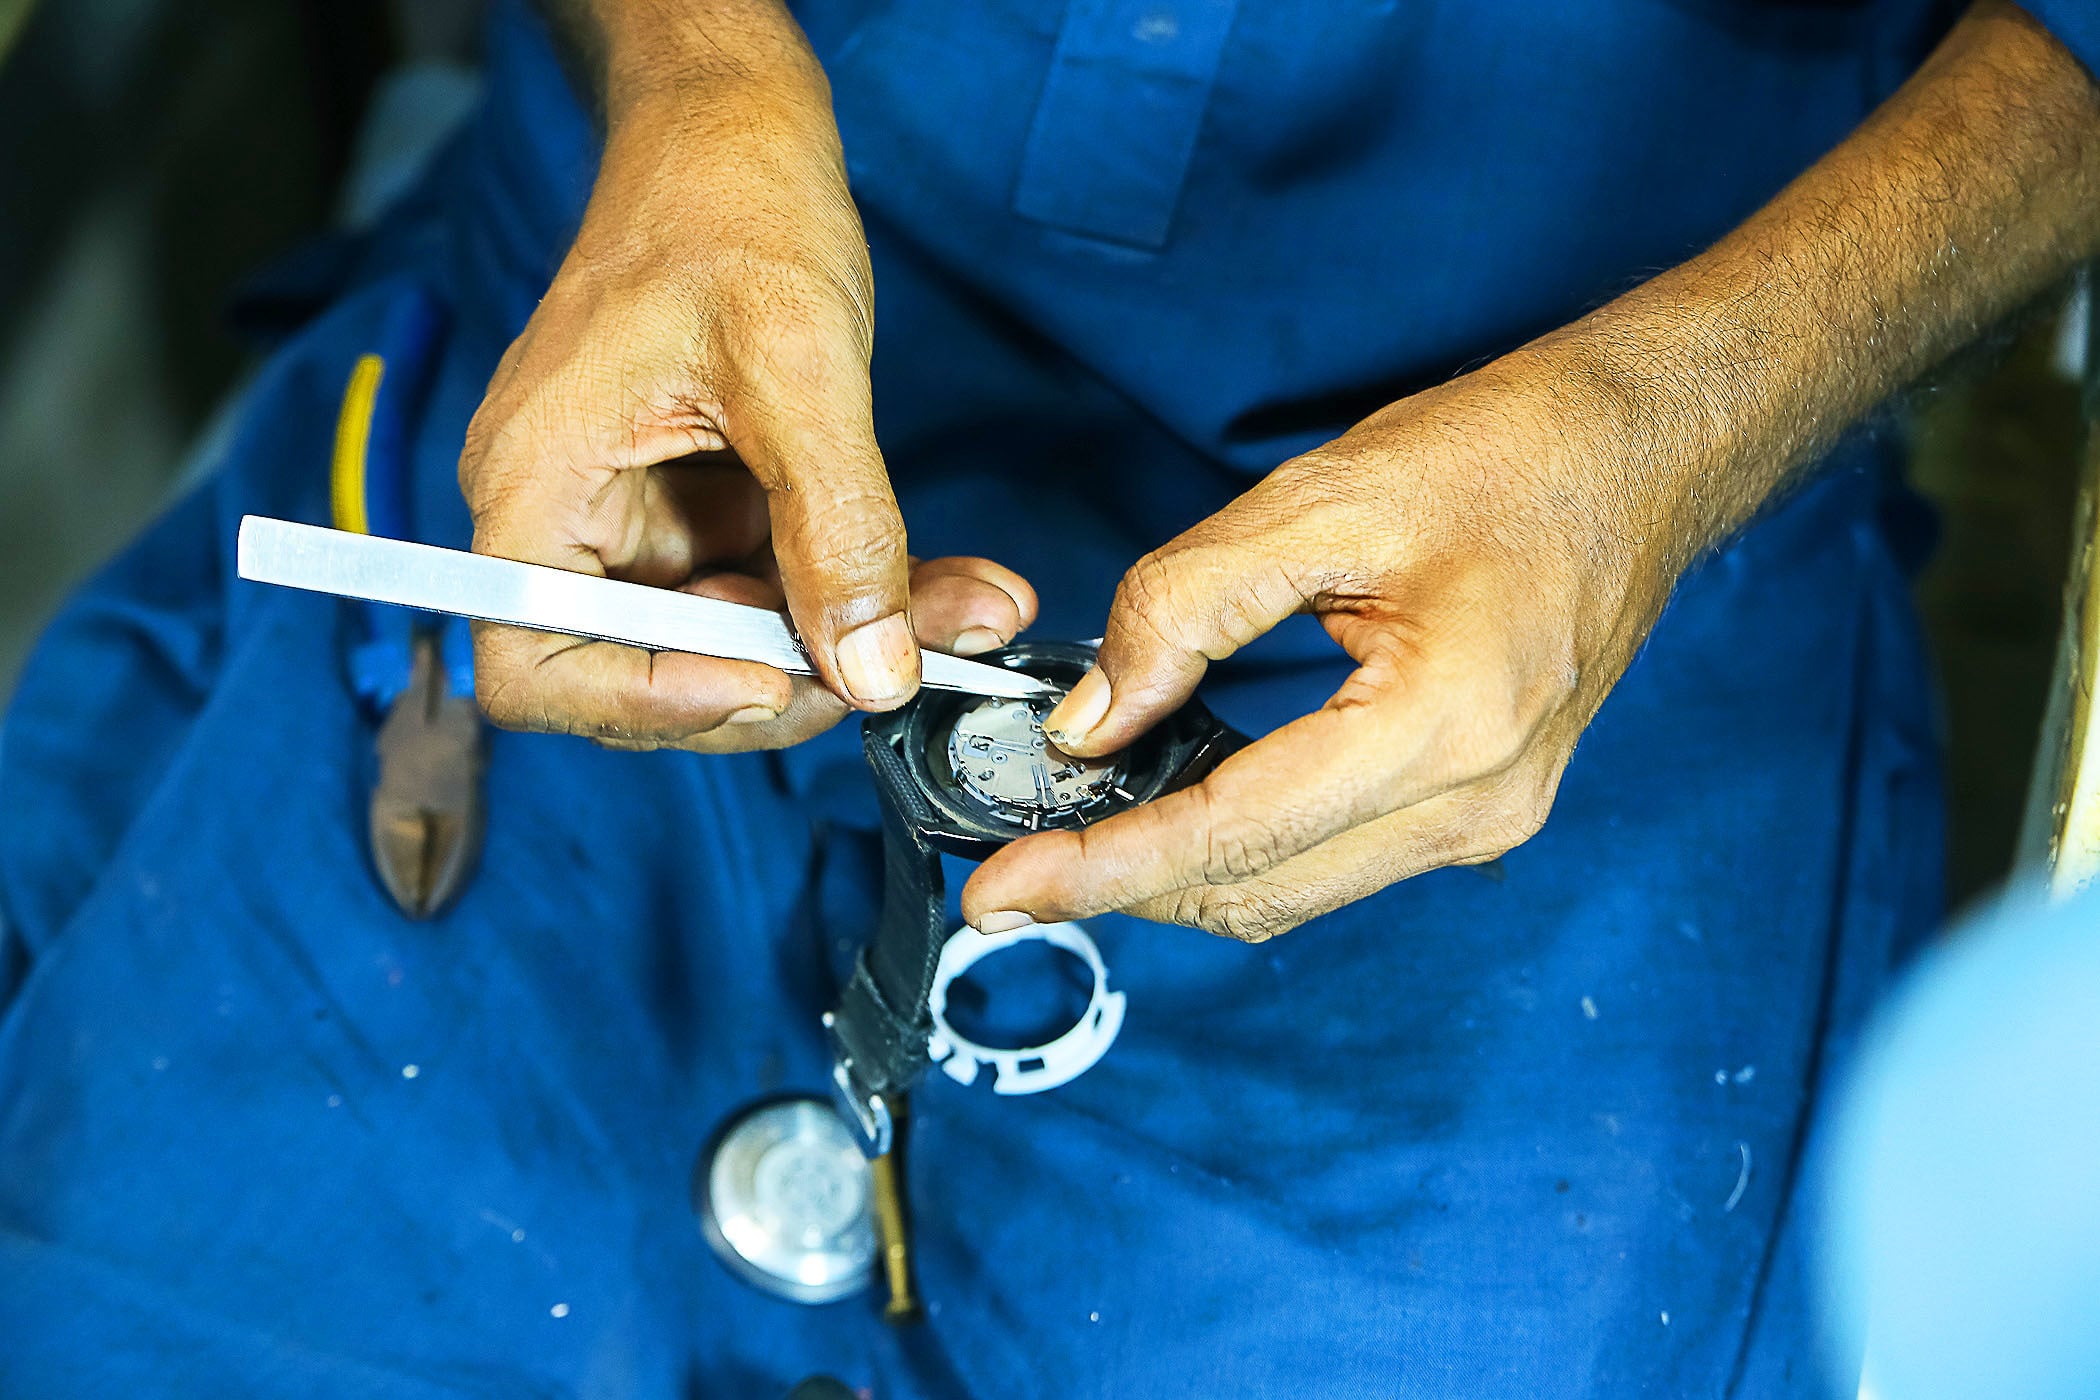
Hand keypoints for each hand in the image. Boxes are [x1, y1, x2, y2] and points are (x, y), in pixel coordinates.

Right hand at [459, 30, 1032, 750]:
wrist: (736, 131)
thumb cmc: (730, 206)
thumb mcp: (797, 366)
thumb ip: (836, 528)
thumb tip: (874, 673)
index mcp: (535, 486)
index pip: (538, 670)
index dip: (651, 703)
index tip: (779, 682)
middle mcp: (569, 520)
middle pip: (650, 674)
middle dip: (790, 678)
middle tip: (908, 662)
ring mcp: (639, 521)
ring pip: (733, 642)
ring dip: (848, 645)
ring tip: (964, 614)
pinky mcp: (703, 511)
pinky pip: (775, 589)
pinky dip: (858, 598)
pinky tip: (946, 586)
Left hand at [961, 355, 1676, 939]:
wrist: (1645, 453)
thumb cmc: (1511, 455)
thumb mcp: (1324, 498)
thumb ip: (1186, 607)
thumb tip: (1090, 718)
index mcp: (1444, 730)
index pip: (1232, 837)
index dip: (1104, 869)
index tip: (1005, 892)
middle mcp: (1476, 805)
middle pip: (1257, 893)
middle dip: (1126, 890)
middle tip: (1014, 874)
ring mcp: (1490, 818)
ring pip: (1292, 891)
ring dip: (1182, 876)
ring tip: (1079, 840)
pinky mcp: (1483, 804)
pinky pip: (1335, 859)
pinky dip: (1245, 848)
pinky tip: (1180, 804)